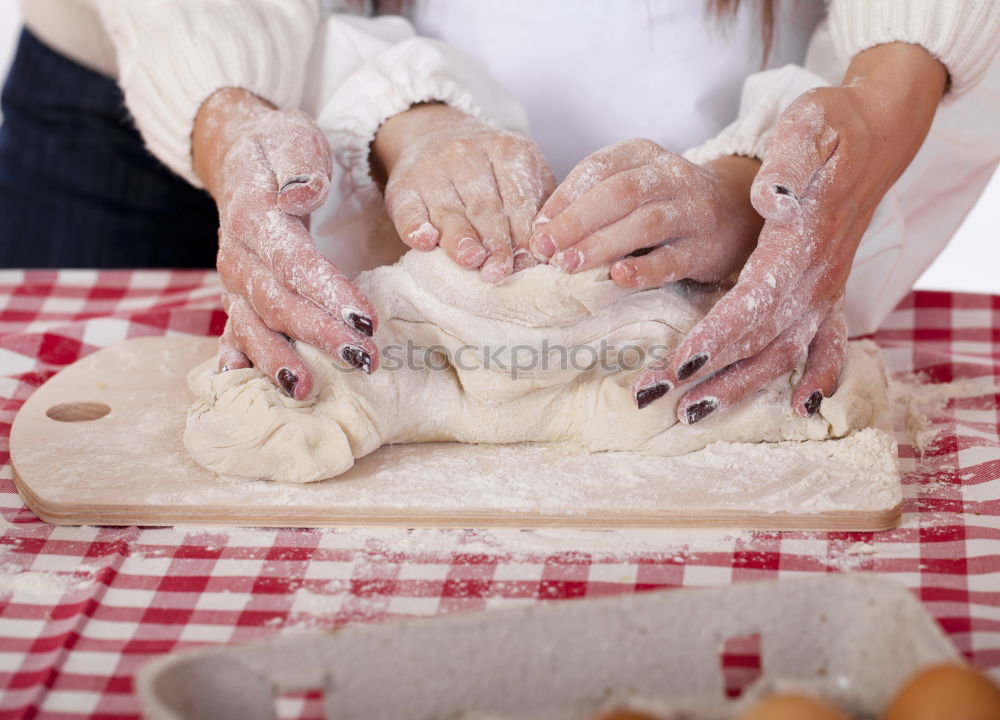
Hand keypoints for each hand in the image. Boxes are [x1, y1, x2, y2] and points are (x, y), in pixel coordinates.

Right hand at [193, 88, 378, 399]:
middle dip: (320, 335)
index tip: (367, 319)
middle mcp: (237, 255)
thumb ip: (298, 166)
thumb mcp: (292, 140)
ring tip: (307, 390)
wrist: (237, 152)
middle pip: (278, 303)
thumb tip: (299, 191)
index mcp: (255, 217)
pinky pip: (233, 332)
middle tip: (365, 359)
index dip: (329, 293)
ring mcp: (233, 281)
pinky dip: (237, 361)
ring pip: (252, 326)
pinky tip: (241, 389)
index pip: (294, 262)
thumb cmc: (277, 149)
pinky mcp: (236, 296)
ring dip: (279, 360)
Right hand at [372, 103, 554, 281]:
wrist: (432, 134)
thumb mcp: (520, 170)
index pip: (520, 199)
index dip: (526, 235)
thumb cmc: (487, 168)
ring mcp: (432, 169)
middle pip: (487, 208)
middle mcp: (468, 154)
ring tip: (471, 260)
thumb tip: (548, 252)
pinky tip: (425, 241)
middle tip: (502, 272)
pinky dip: (415, 227)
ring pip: (449, 211)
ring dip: (460, 238)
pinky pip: (408, 210)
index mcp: (508, 151)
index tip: (531, 264)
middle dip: (497, 243)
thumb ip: (536, 204)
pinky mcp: (402, 186)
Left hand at [527, 139, 762, 285]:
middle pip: (618, 193)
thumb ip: (591, 200)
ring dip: (602, 245)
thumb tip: (541, 231)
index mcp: (642, 154)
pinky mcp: (705, 247)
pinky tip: (618, 277)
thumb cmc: (665, 201)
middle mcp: (670, 176)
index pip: (598, 169)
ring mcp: (691, 211)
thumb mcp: (632, 185)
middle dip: (576, 221)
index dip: (564, 198)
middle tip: (545, 249)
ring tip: (568, 265)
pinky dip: (645, 269)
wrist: (735, 211)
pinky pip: (673, 258)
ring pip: (644, 223)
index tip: (537, 229)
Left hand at [634, 43, 947, 421]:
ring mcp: (827, 289)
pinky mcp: (830, 294)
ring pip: (785, 352)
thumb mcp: (809, 126)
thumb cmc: (832, 130)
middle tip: (657, 395)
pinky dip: (818, 379)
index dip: (716, 336)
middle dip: (709, 373)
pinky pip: (829, 346)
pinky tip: (801, 409)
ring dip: (739, 386)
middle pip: (761, 339)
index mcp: (803, 241)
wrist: (877, 135)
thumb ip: (788, 163)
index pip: (754, 300)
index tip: (679, 362)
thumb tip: (770, 198)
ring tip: (692, 411)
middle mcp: (818, 276)